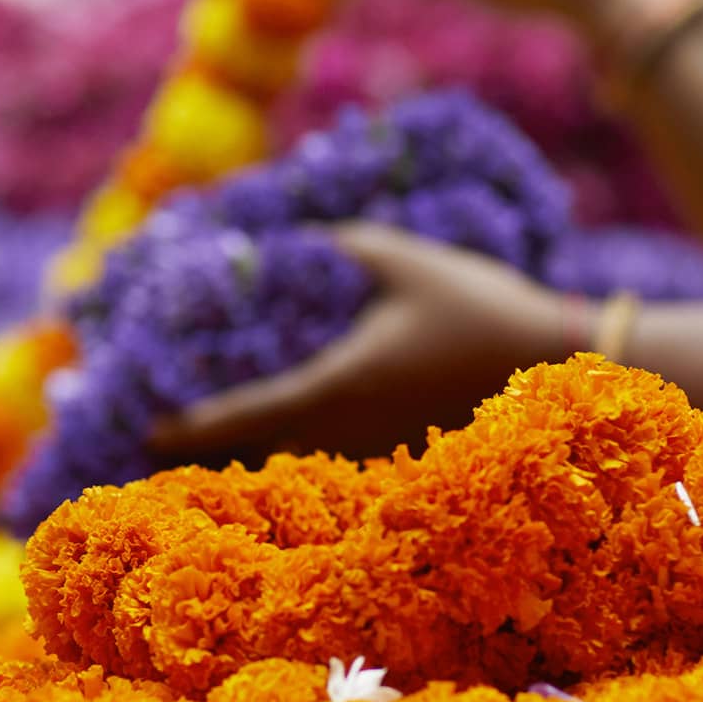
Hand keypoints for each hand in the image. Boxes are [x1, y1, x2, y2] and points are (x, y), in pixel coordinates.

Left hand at [151, 223, 564, 466]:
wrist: (554, 364)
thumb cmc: (476, 309)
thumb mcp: (404, 262)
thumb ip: (346, 246)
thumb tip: (307, 236)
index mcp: (332, 388)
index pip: (244, 416)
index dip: (191, 427)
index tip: (148, 433)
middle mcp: (344, 432)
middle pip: (258, 455)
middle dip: (210, 455)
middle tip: (161, 454)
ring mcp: (375, 452)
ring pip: (297, 465)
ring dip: (253, 462)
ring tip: (209, 459)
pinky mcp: (404, 456)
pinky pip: (337, 464)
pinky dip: (302, 460)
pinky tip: (289, 454)